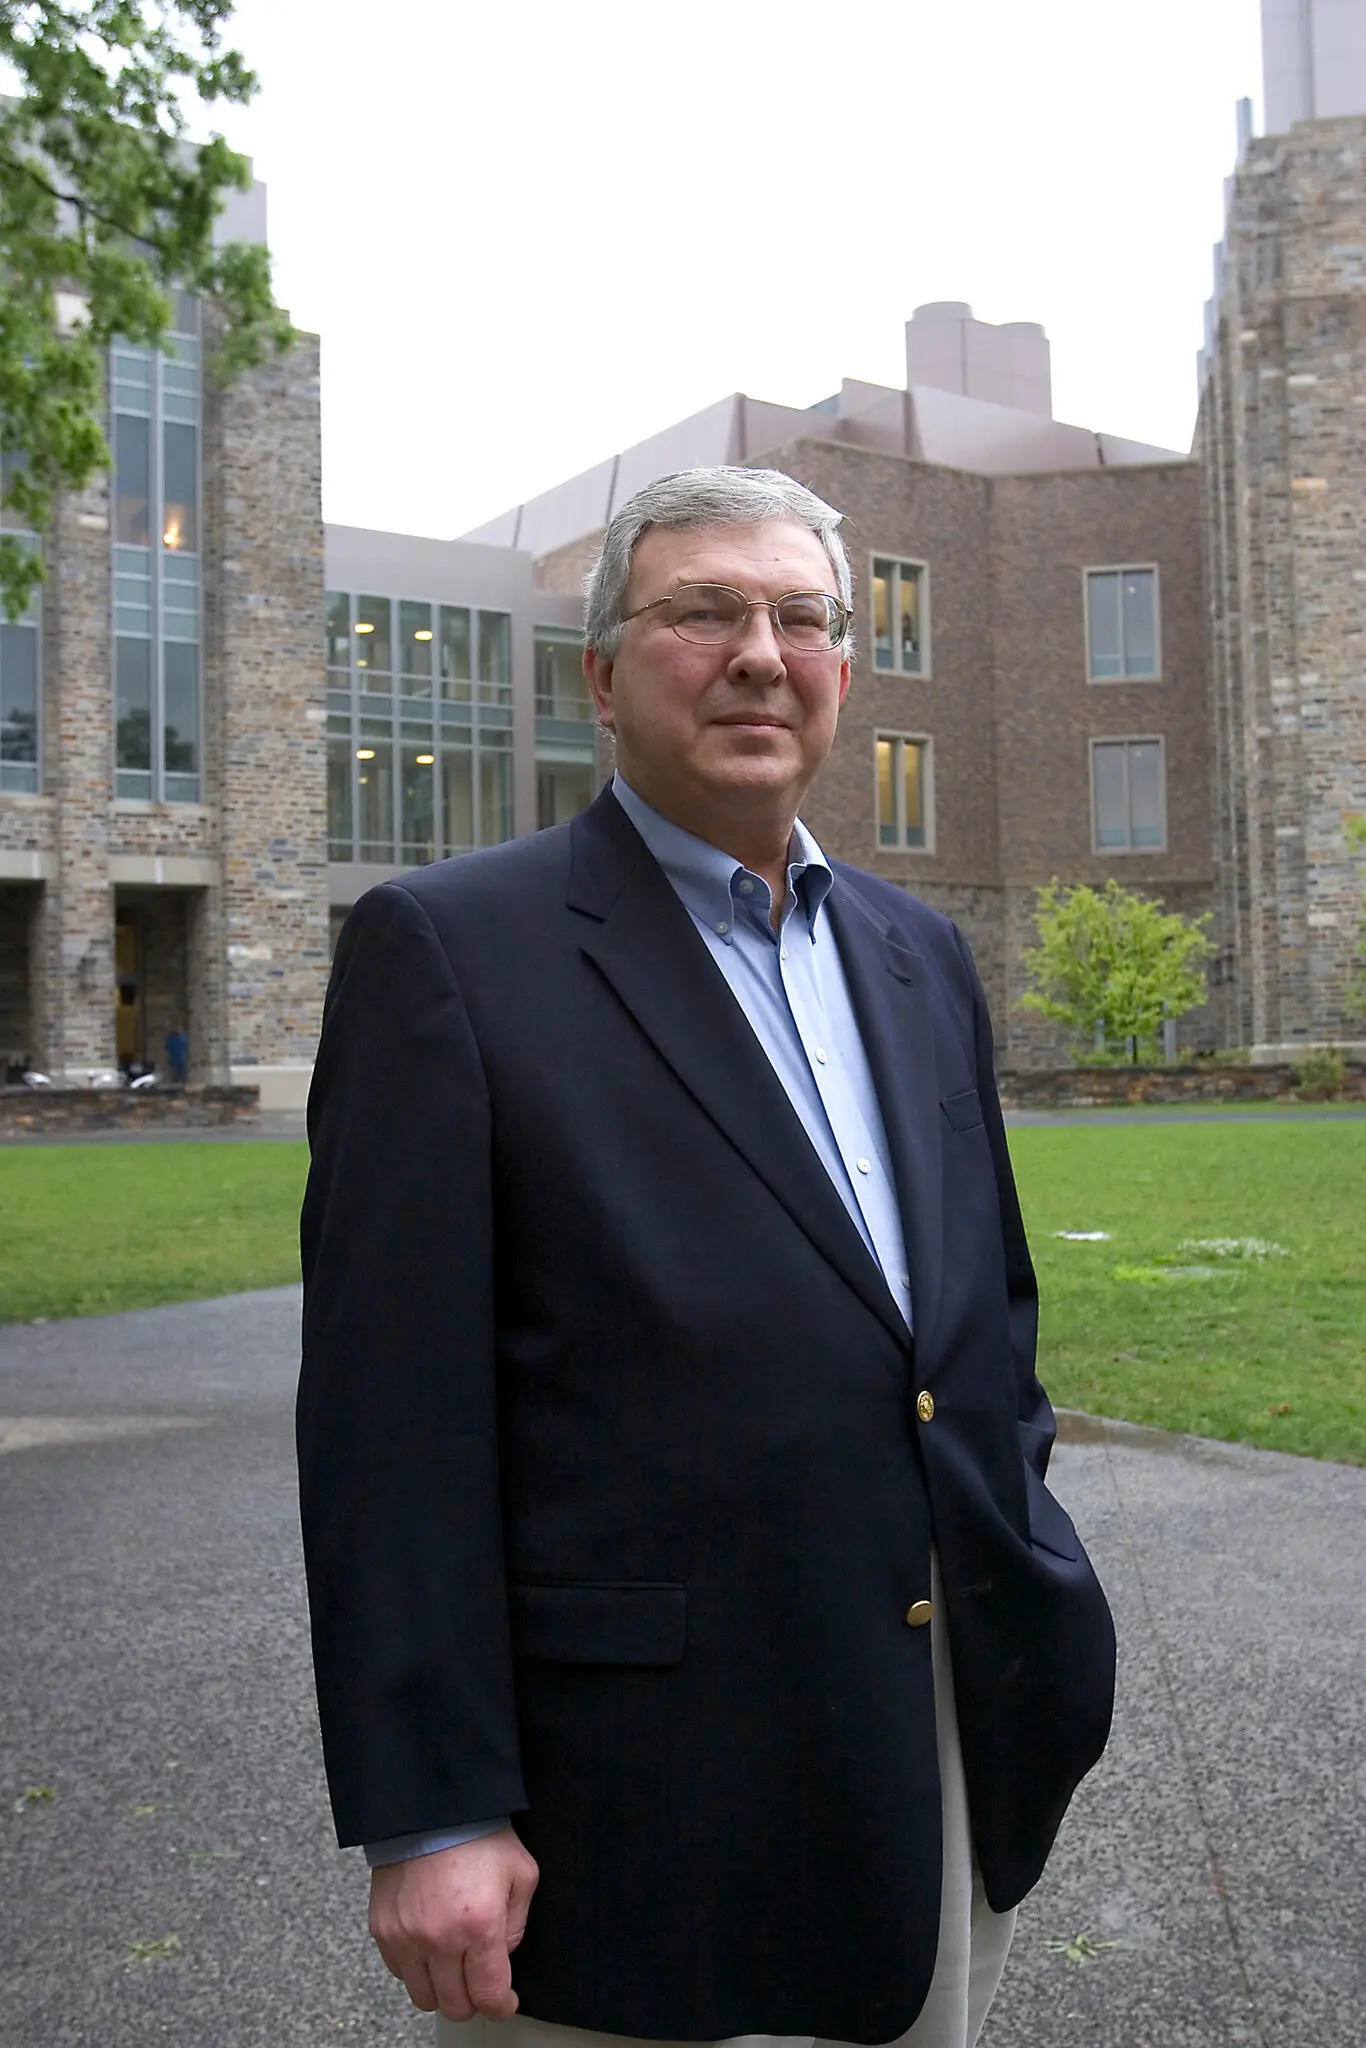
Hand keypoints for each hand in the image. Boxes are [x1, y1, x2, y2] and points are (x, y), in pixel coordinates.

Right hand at [369, 1827, 539, 2021]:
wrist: (432, 1807)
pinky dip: (416, 1969)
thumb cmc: (479, 1835)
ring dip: (441, 1989)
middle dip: (472, 2000)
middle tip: (479, 1981)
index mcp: (478, 1926)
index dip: (501, 2006)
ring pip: (423, 1997)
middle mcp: (438, 1938)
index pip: (488, 1994)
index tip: (504, 2002)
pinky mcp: (382, 1929)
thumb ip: (516, 1925)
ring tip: (453, 1966)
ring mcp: (405, 1936)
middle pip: (454, 2005)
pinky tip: (429, 1947)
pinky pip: (399, 1972)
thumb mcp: (522, 1875)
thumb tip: (501, 1957)